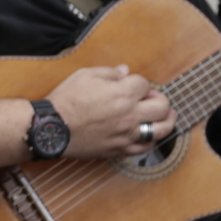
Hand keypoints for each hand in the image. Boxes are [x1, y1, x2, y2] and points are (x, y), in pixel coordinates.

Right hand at [47, 65, 175, 158]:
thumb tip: (125, 71)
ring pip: (161, 130)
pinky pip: (145, 148)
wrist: (53, 128)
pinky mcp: (120, 149)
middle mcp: (130, 114)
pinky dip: (151, 140)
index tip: (132, 84)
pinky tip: (150, 134)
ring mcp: (127, 134)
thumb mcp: (85, 75)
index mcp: (122, 93)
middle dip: (160, 99)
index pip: (144, 83)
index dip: (139, 82)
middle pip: (162, 106)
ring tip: (168, 116)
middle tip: (154, 98)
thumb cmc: (66, 100)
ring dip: (167, 121)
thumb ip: (109, 72)